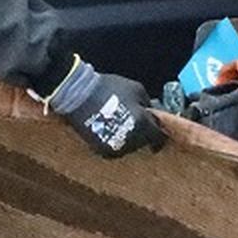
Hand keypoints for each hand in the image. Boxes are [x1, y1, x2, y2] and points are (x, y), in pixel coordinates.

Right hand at [45, 57, 166, 157]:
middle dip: (143, 133)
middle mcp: (132, 139)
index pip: (158, 137)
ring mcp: (117, 147)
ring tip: (121, 124)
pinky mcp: (103, 150)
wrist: (78, 94)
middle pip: (144, 142)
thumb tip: (151, 113)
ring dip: (130, 138)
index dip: (159, 133)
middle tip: (135, 122)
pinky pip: (116, 149)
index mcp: (142, 124)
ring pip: (130, 147)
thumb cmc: (108, 87)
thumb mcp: (136, 88)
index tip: (156, 130)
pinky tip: (111, 129)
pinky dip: (117, 142)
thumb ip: (148, 104)